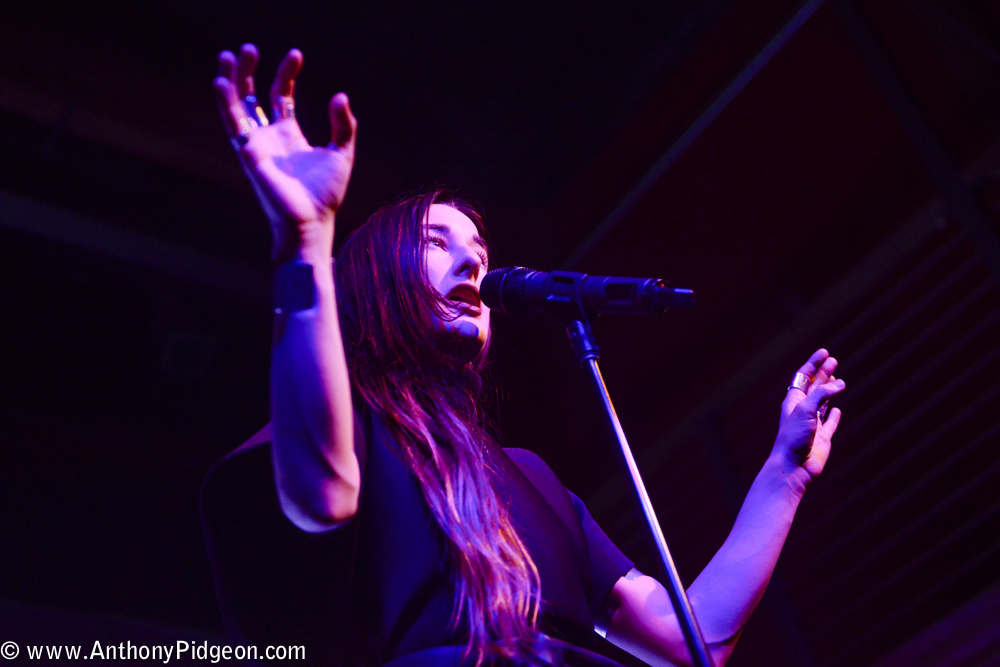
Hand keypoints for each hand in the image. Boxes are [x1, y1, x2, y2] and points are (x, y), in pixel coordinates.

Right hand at [213, 44, 356, 261]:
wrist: (312, 222)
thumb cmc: (325, 194)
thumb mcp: (342, 153)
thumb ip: (343, 125)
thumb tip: (340, 96)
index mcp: (289, 134)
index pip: (281, 95)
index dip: (286, 73)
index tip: (295, 54)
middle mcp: (268, 137)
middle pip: (251, 97)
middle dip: (247, 72)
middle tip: (247, 48)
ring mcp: (256, 145)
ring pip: (236, 107)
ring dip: (231, 82)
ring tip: (228, 55)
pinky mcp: (249, 156)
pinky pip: (233, 126)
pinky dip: (226, 104)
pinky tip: (222, 83)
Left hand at [774, 348, 845, 480]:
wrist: (793, 467)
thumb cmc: (793, 437)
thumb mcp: (805, 410)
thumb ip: (821, 395)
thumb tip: (840, 383)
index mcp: (794, 401)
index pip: (804, 377)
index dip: (814, 364)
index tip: (824, 352)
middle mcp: (803, 411)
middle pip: (814, 387)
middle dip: (823, 373)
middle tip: (834, 361)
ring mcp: (813, 425)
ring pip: (822, 403)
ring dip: (830, 391)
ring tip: (838, 380)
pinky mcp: (822, 438)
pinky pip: (830, 424)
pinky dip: (834, 416)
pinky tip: (837, 410)